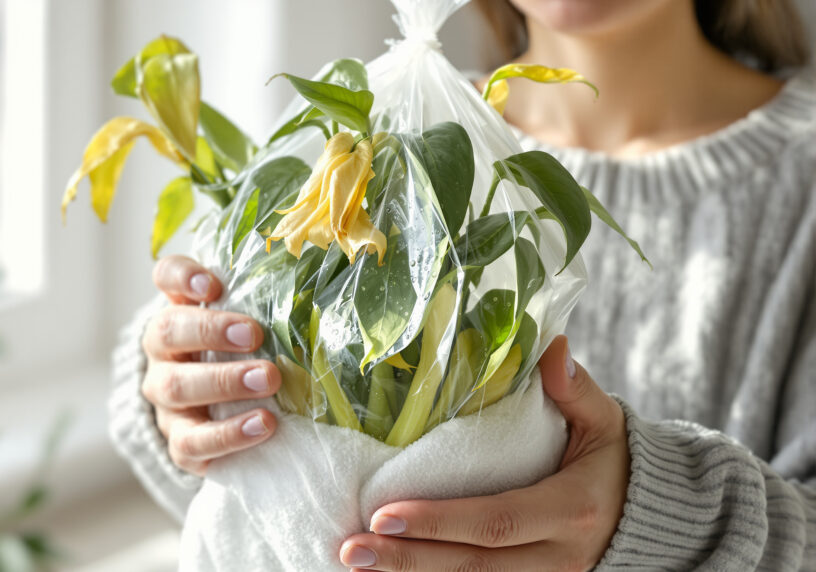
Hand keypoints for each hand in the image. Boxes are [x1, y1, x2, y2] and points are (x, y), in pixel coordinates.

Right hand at [140, 255, 280, 476]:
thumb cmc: (242, 365)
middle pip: (167, 331)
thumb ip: (265, 311)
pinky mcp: (179, 445)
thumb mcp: (248, 333)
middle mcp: (162, 354)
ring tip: (268, 379)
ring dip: (223, 381)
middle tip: (254, 335)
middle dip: (211, 331)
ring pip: (176, 387)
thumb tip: (315, 296)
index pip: (167, 277)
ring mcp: (165, 401)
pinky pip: (190, 442)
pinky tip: (262, 424)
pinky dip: (227, 434)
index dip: (184, 276)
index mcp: (180, 313)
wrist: (220, 426)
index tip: (213, 284)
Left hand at [339, 336, 629, 570]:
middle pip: (476, 566)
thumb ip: (577, 389)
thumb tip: (551, 348)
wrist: (651, 515)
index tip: (383, 514)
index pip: (496, 521)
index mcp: (570, 511)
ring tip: (357, 565)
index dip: (439, 522)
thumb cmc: (615, 460)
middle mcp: (559, 558)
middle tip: (351, 549)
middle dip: (409, 560)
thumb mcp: (606, 421)